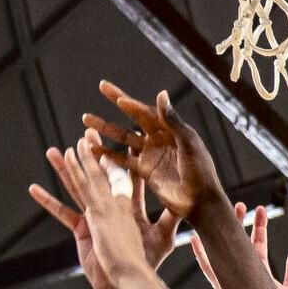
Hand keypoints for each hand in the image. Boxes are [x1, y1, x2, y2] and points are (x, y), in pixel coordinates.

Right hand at [29, 148, 177, 288]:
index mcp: (128, 207)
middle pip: (98, 176)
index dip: (124, 160)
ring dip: (66, 169)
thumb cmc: (147, 263)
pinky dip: (49, 201)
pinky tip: (34, 189)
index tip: (123, 140)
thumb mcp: (163, 237)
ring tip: (55, 151)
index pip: (125, 177)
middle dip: (92, 155)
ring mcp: (93, 218)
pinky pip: (62, 212)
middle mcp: (109, 209)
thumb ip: (171, 218)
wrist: (129, 282)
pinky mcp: (81, 229)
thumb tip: (185, 202)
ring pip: (77, 188)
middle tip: (86, 132)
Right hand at [86, 80, 223, 220]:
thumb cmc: (201, 172)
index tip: (115, 96)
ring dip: (105, 129)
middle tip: (102, 86)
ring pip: (123, 137)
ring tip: (86, 120)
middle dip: (117, 102)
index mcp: (172, 129)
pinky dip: (107, 155)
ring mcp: (151, 154)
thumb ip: (173, 121)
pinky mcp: (145, 171)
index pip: (148, 111)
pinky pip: (122, 160)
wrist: (201, 202)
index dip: (131, 102)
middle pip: (133, 117)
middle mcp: (159, 138)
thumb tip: (161, 93)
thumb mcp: (188, 144)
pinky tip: (92, 148)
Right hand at [189, 203, 287, 288]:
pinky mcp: (223, 287)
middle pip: (239, 243)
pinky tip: (196, 241)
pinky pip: (209, 270)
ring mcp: (232, 278)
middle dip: (240, 223)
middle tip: (240, 205)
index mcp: (258, 270)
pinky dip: (202, 255)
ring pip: (225, 251)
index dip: (259, 226)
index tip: (261, 209)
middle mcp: (243, 272)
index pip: (258, 243)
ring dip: (224, 233)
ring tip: (223, 214)